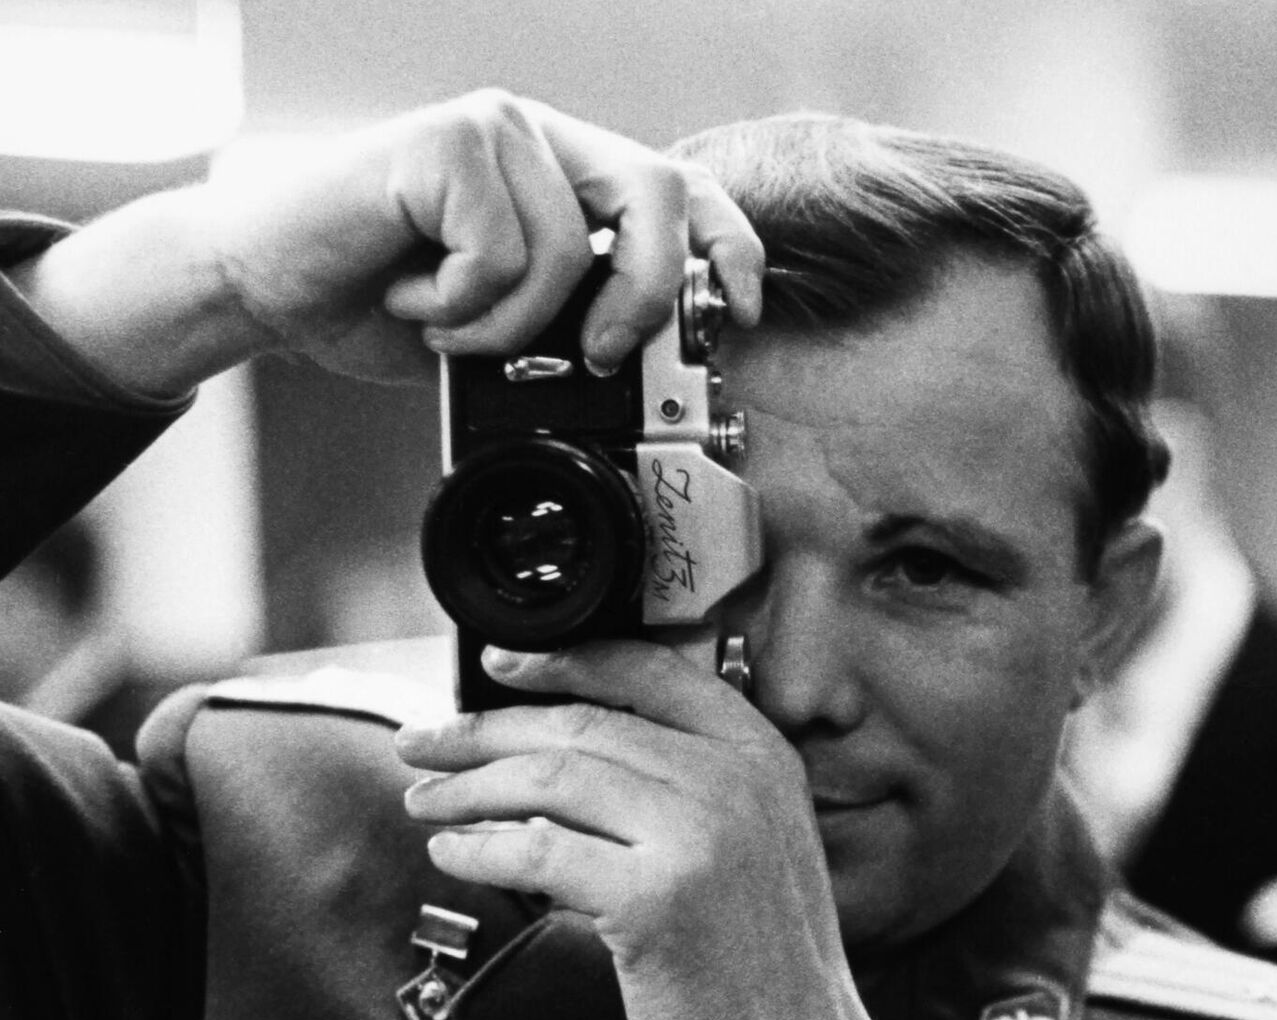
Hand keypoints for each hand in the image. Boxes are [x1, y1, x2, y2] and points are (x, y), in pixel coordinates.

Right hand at [12, 89, 764, 392]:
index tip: (739, 313)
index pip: (682, 190)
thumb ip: (576, 322)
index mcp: (566, 174)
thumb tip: (653, 364)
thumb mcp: (505, 324)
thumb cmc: (381, 301)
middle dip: (647, 294)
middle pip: (656, 196)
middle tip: (597, 355)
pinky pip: (499, 252)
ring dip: (508, 323)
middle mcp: (537, 136)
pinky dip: (459, 305)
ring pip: (569, 249)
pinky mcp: (444, 141)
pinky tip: (410, 295)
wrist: (266, 286)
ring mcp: (493, 128)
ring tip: (447, 323)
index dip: (728, 246)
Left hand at [393, 642, 896, 1019]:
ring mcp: (698, 835)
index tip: (499, 665)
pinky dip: (481, 848)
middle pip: (583, 724)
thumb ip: (688, 789)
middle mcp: (735, 781)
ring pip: (551, 778)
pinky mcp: (654, 896)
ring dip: (468, 788)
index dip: (562, 661)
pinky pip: (538, 849)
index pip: (649, 674)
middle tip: (425, 745)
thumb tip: (561, 756)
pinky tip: (455, 854)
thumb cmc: (761, 969)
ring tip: (425, 803)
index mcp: (761, 758)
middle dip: (485, 731)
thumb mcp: (752, 847)